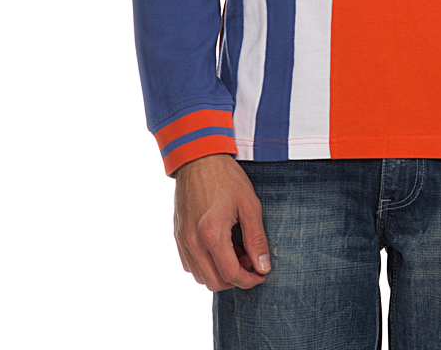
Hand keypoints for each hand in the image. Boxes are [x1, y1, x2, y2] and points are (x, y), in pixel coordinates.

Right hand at [173, 153, 271, 291]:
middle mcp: (193, 242)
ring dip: (219, 273)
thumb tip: (263, 267)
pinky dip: (205, 265)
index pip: (230, 275)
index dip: (249, 280)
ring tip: (235, 251)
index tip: (261, 275)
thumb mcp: (249, 204)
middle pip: (214, 282)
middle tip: (249, 260)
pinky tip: (218, 247)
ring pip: (200, 276)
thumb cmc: (226, 178)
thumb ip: (256, 239)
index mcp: (212, 234)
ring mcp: (182, 240)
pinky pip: (189, 264)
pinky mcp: (177, 235)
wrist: (199, 158)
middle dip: (235, 280)